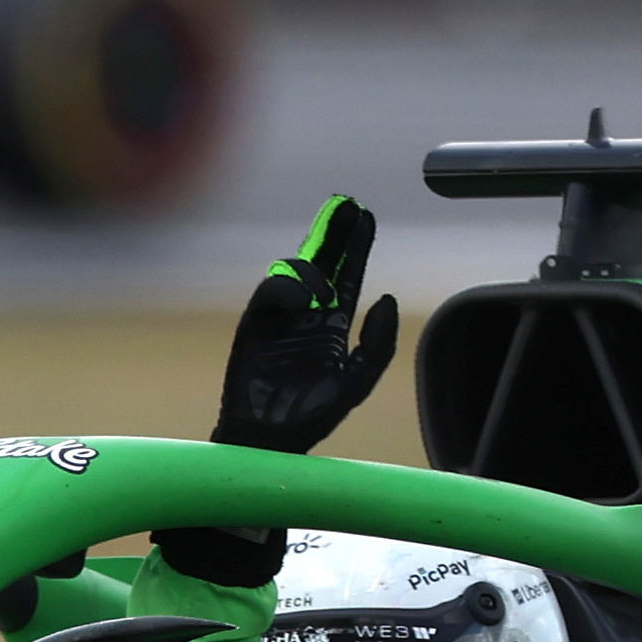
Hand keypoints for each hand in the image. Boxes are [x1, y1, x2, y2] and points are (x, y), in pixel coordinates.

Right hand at [212, 193, 396, 455]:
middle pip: (323, 261)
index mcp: (333, 325)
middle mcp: (307, 314)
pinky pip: (271, 289)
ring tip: (325, 290)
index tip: (365, 216)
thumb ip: (378, 344)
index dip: (356, 246)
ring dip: (315, 268)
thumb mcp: (357, 382)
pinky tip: (304, 298)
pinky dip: (288, 286)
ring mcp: (280, 315)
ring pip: (298, 270)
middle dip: (334, 232)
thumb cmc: (311, 415)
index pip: (348, 276)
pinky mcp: (255, 321)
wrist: (268, 437)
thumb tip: (387, 296)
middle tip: (347, 205)